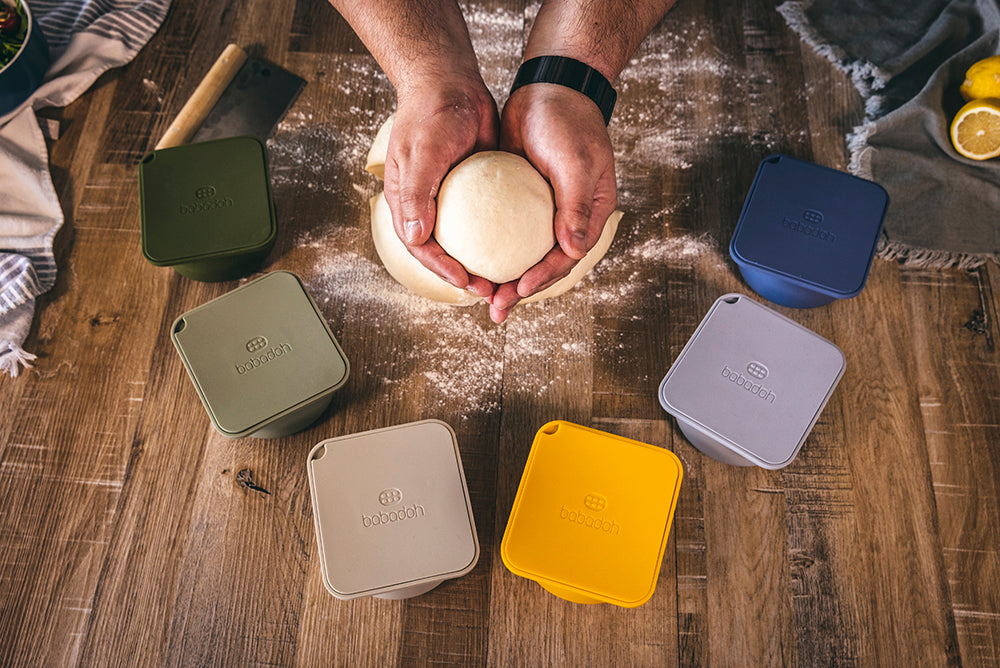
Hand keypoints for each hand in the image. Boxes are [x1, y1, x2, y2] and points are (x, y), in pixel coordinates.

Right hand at [383, 77, 498, 298]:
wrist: (452, 82)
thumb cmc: (430, 114)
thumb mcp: (423, 153)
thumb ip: (418, 194)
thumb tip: (417, 237)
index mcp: (409, 203)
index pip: (421, 247)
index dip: (441, 269)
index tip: (466, 281)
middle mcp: (430, 206)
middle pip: (444, 252)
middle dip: (465, 277)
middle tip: (491, 291)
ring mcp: (454, 200)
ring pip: (468, 241)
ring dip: (485, 263)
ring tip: (506, 280)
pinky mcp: (477, 190)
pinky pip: (489, 219)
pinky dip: (501, 237)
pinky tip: (523, 248)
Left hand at [490, 82, 617, 322]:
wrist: (548, 90)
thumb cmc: (569, 124)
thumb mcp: (576, 164)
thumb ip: (575, 206)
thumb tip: (572, 249)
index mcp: (588, 216)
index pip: (566, 257)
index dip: (543, 278)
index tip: (518, 289)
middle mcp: (567, 220)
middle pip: (544, 265)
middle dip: (519, 290)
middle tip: (495, 309)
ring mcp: (542, 213)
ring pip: (522, 254)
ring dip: (503, 277)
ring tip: (480, 296)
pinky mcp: (519, 202)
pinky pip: (505, 232)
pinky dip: (491, 249)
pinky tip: (470, 261)